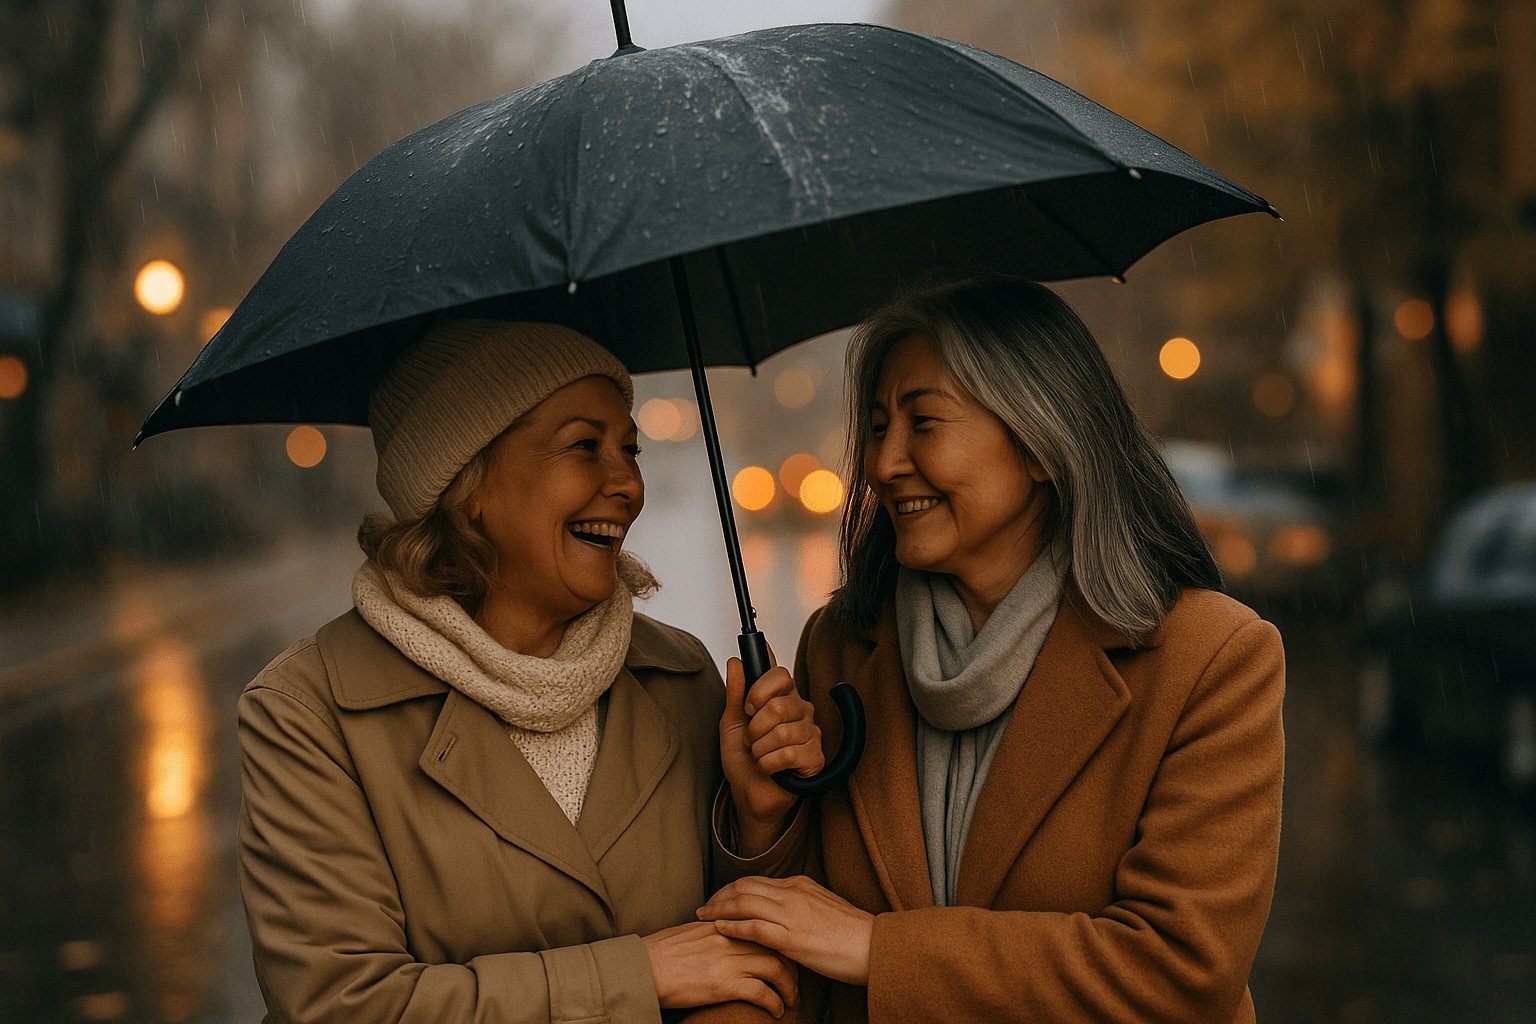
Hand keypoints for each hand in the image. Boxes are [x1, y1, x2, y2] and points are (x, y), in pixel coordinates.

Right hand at [644, 921, 798, 1016]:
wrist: (643, 968)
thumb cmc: (659, 953)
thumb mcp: (689, 932)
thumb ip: (713, 931)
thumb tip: (725, 935)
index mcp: (722, 924)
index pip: (763, 925)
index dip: (780, 941)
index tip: (787, 954)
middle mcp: (729, 938)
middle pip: (775, 945)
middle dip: (791, 964)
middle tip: (795, 980)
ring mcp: (728, 961)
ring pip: (775, 968)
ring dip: (789, 986)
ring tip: (792, 998)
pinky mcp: (724, 984)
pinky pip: (761, 992)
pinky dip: (775, 1002)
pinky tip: (778, 1010)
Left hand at [697, 876, 873, 986]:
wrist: (873, 946)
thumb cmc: (853, 933)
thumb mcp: (825, 908)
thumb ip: (802, 905)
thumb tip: (785, 911)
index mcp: (799, 885)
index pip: (756, 881)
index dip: (732, 889)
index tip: (719, 899)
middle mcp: (792, 894)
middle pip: (744, 887)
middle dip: (719, 896)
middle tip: (703, 907)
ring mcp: (791, 915)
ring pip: (744, 902)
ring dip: (719, 909)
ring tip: (702, 917)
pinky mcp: (792, 938)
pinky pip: (754, 927)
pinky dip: (733, 926)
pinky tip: (719, 929)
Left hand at [719, 653, 822, 854]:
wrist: (747, 793)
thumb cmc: (742, 758)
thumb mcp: (732, 722)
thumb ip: (735, 692)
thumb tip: (736, 662)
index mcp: (783, 697)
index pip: (781, 675)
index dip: (759, 690)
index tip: (747, 708)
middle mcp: (801, 711)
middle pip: (780, 705)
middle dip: (755, 728)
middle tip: (751, 740)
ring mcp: (811, 734)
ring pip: (783, 732)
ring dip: (759, 749)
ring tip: (759, 755)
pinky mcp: (815, 758)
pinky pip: (789, 754)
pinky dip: (768, 764)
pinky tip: (768, 768)